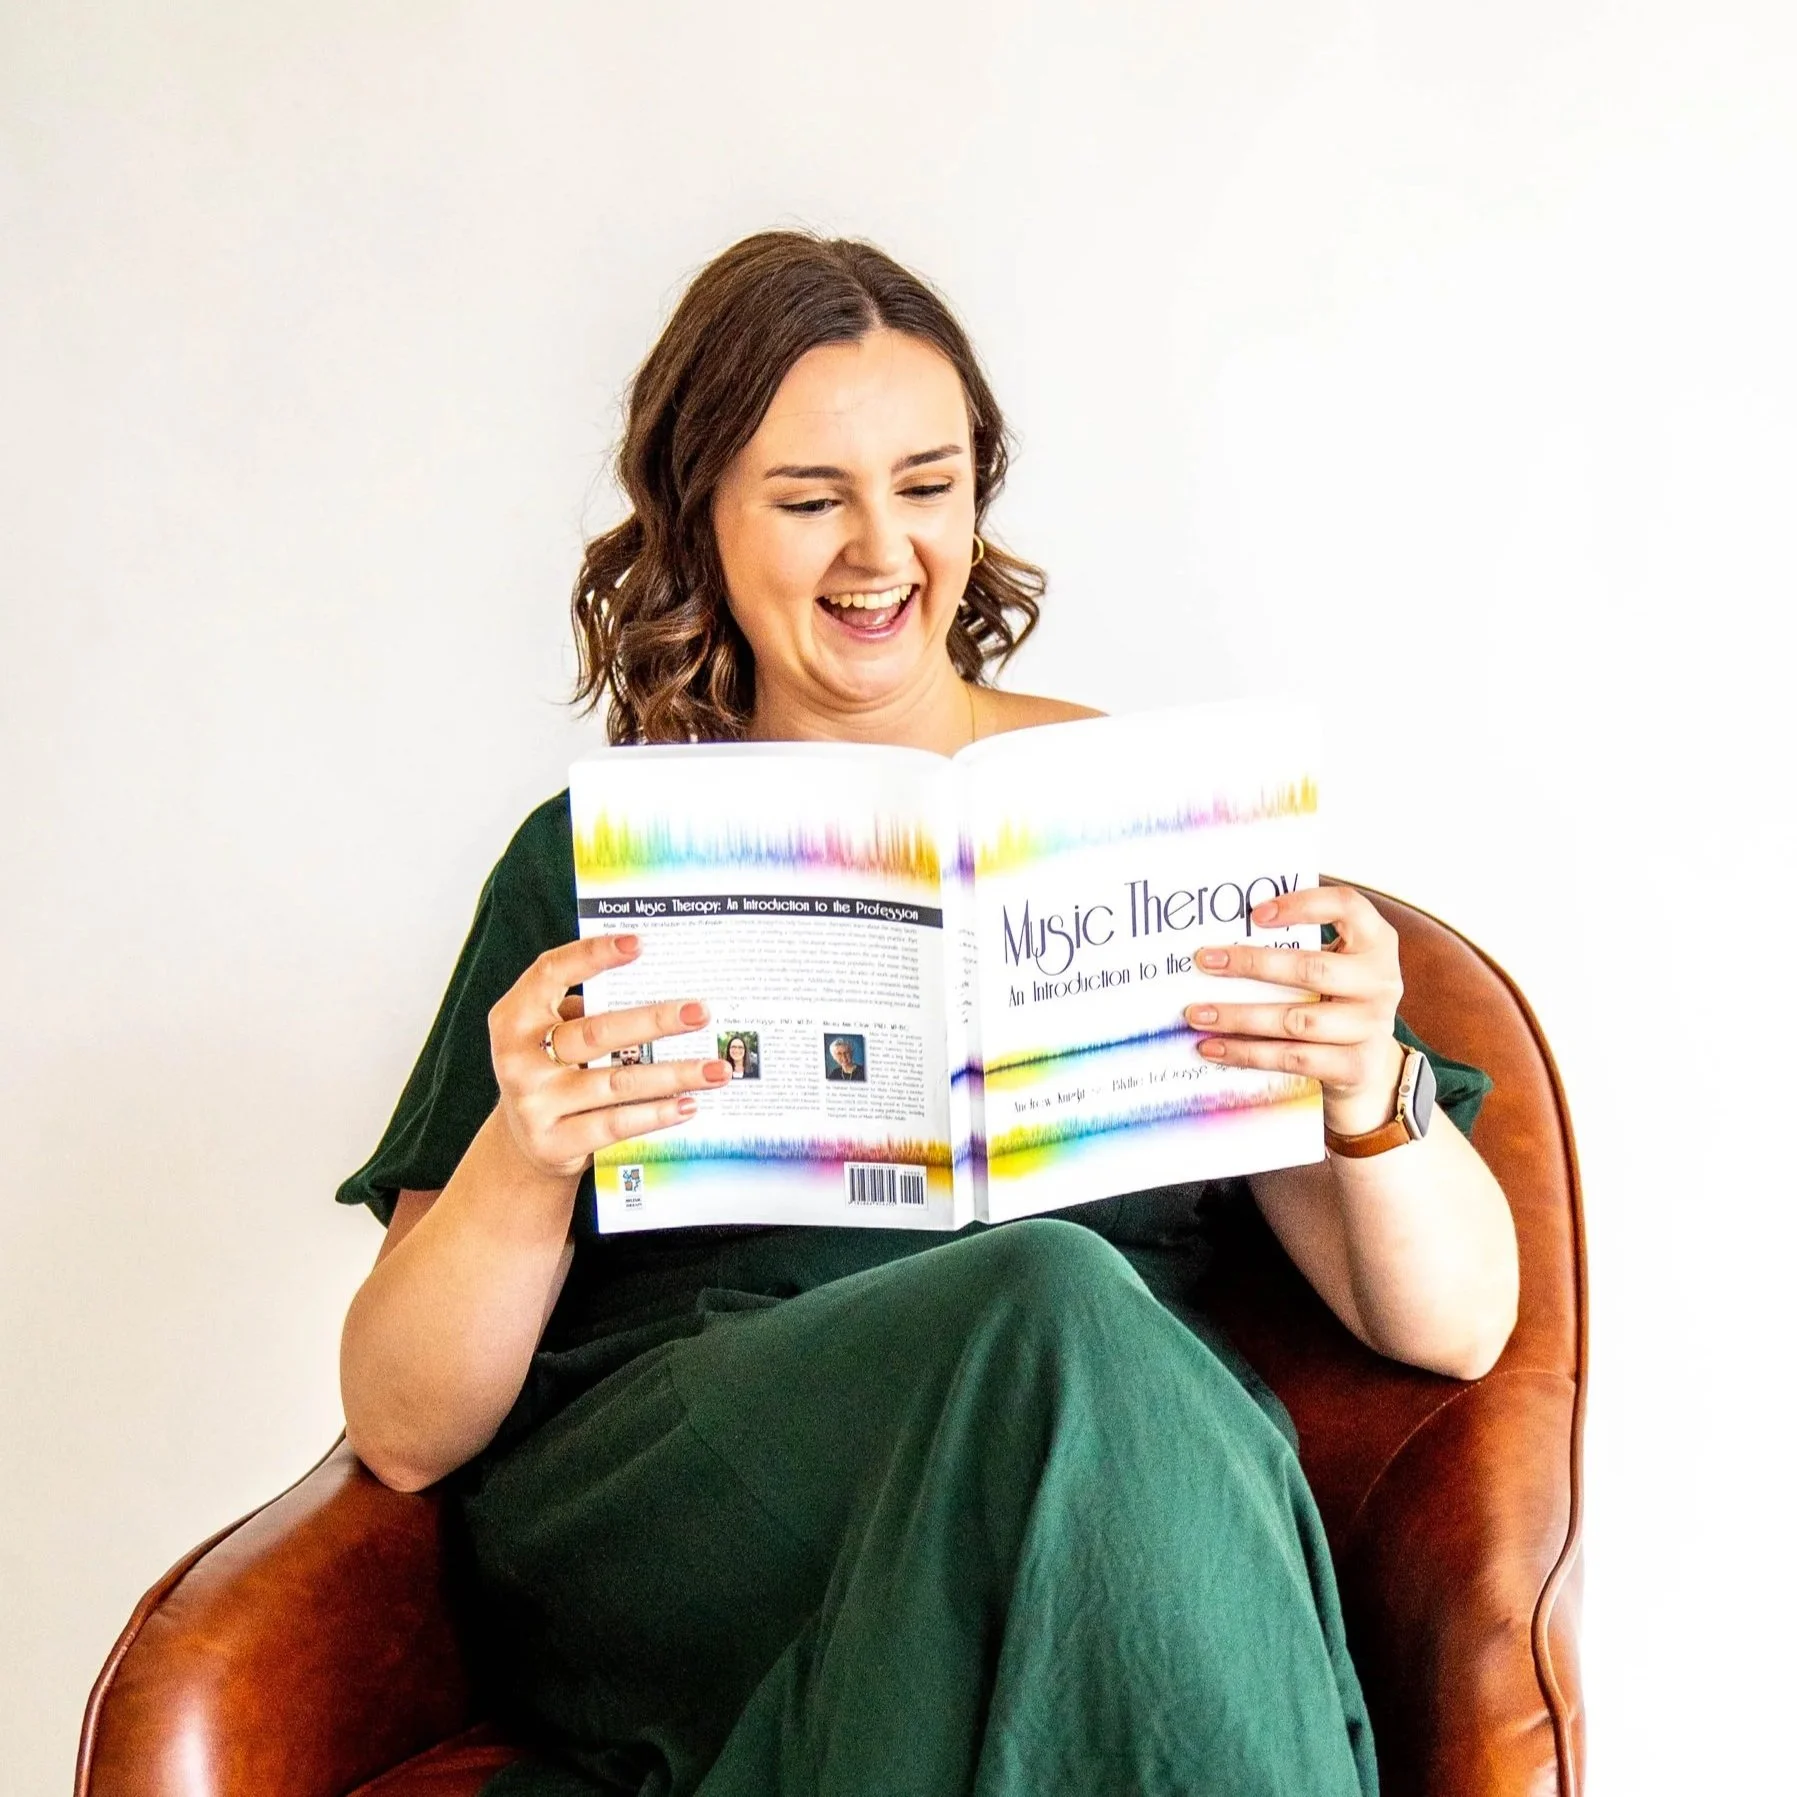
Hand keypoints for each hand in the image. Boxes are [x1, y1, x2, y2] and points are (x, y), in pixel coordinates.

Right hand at [487, 932, 729, 1179]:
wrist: (524, 1144)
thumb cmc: (553, 1071)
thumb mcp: (556, 1035)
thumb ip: (590, 1011)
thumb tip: (665, 991)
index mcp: (515, 1016)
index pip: (551, 972)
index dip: (593, 955)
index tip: (640, 943)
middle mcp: (517, 1057)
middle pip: (597, 1031)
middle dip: (656, 1020)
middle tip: (702, 1012)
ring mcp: (532, 1102)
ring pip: (618, 1082)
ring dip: (675, 1074)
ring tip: (717, 1068)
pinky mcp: (553, 1142)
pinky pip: (616, 1124)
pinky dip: (657, 1114)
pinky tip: (689, 1104)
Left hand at [1182, 884, 1405, 1135]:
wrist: (1369, 1062)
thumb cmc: (1336, 999)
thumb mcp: (1332, 964)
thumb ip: (1295, 947)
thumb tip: (1221, 944)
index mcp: (1376, 941)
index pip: (1347, 906)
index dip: (1303, 904)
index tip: (1255, 914)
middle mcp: (1381, 981)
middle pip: (1312, 968)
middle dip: (1252, 964)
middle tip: (1204, 961)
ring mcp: (1371, 1026)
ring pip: (1296, 1021)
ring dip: (1239, 1016)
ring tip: (1197, 1013)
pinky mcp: (1356, 1066)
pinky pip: (1293, 1058)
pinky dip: (1248, 1053)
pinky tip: (1214, 1048)